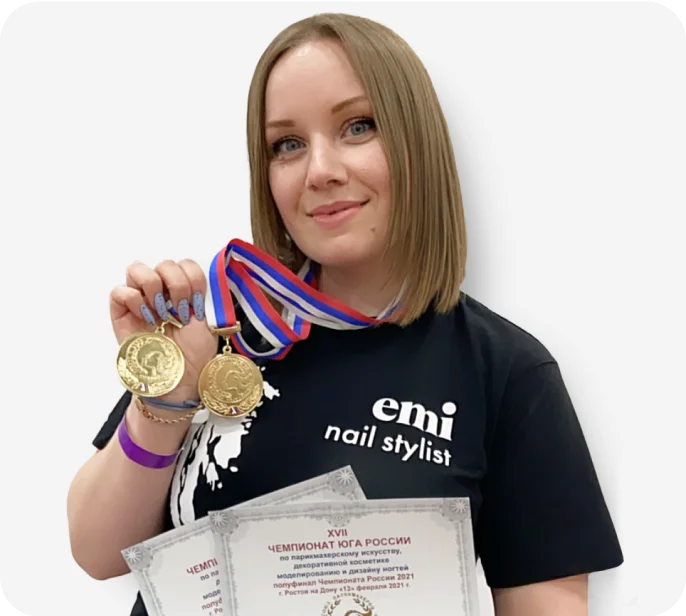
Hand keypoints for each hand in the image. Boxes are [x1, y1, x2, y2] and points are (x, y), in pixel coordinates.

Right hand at [110, 259, 217, 402]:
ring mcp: (139, 300)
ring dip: (154, 287)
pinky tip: (147, 317)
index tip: (197, 302)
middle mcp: (161, 292)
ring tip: (161, 311)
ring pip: (137, 269)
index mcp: (183, 290)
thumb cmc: (195, 353)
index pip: (185, 264)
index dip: (193, 278)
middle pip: (165, 264)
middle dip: (177, 285)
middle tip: (181, 310)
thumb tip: (203, 272)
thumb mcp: (208, 319)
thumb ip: (203, 293)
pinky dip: (134, 299)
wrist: (180, 378)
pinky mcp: (120, 313)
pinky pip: (119, 290)